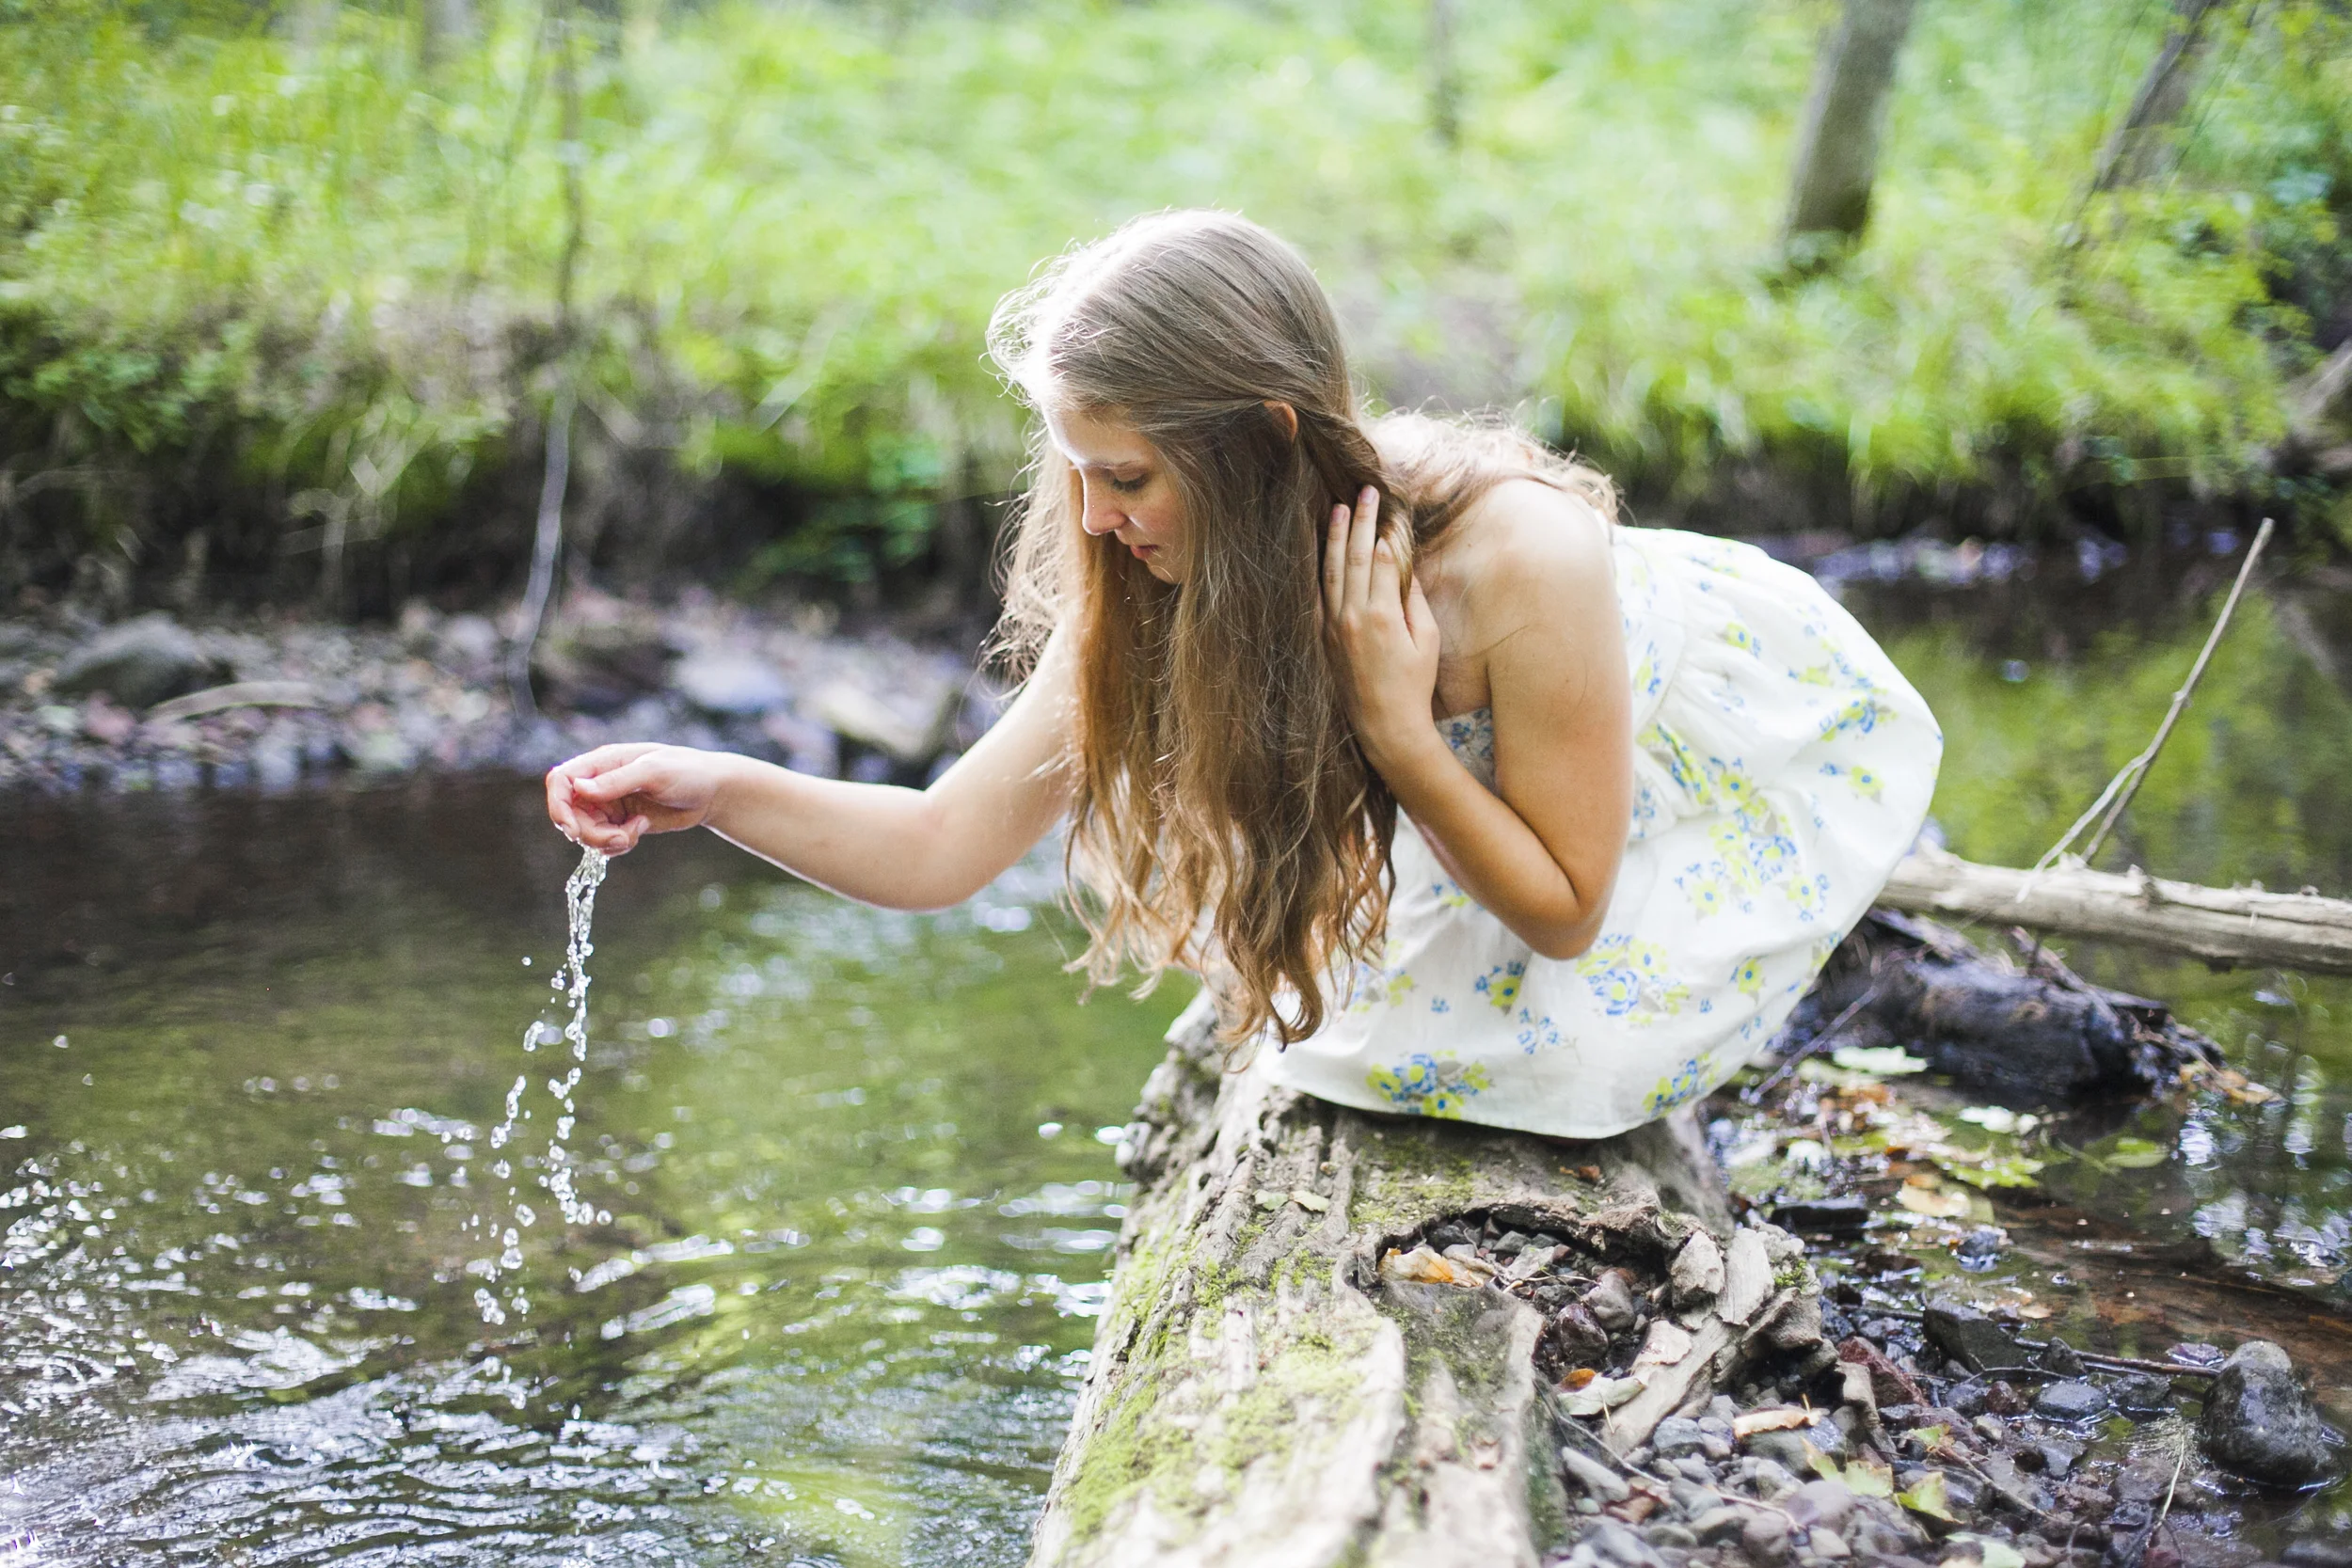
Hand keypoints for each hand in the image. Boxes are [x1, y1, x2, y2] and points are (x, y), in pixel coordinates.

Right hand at [546, 743, 738, 853]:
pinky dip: (617, 844)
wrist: (713, 792)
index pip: (561, 781)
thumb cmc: (687, 772)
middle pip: (570, 814)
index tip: (572, 828)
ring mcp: (609, 805)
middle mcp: (600, 784)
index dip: (557, 805)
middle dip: (590, 833)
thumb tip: (579, 788)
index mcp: (602, 763)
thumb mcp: (654, 772)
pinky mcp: (621, 823)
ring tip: (635, 832)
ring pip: (586, 832)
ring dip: (607, 840)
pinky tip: (639, 830)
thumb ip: (617, 781)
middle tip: (620, 837)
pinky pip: (604, 842)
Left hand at [1321, 484, 1440, 766]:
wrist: (1384, 725)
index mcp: (1382, 615)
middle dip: (1360, 521)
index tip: (1386, 507)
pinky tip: (1319, 549)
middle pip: (1355, 556)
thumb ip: (1414, 600)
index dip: (1384, 530)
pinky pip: (1316, 595)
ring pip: (1330, 570)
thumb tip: (1403, 567)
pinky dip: (1317, 568)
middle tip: (1364, 492)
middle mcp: (1352, 616)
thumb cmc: (1413, 684)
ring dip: (1334, 537)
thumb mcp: (1426, 640)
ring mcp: (1333, 627)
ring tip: (1336, 508)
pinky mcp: (1323, 638)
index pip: (1381, 559)